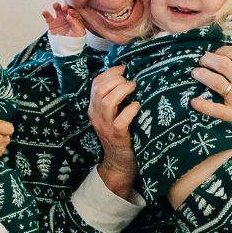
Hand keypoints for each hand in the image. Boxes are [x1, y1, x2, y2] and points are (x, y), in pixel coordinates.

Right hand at [41, 2, 83, 38]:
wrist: (66, 50)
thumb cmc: (75, 41)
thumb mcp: (80, 32)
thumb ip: (76, 22)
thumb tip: (69, 15)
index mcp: (76, 20)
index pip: (75, 12)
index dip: (72, 11)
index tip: (70, 12)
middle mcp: (68, 19)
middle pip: (66, 10)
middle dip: (65, 7)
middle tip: (64, 8)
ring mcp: (60, 21)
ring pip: (58, 11)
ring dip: (57, 7)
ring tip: (55, 5)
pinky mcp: (52, 25)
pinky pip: (48, 18)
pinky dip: (46, 14)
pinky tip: (45, 12)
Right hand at [88, 66, 139, 196]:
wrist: (119, 163)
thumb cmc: (120, 135)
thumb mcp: (112, 115)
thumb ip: (114, 98)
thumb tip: (126, 76)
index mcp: (94, 109)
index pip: (95, 84)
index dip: (109, 73)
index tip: (123, 68)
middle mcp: (96, 116)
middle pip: (100, 90)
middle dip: (116, 80)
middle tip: (130, 80)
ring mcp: (105, 127)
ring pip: (107, 102)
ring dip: (122, 91)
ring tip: (133, 88)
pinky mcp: (117, 137)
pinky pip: (120, 120)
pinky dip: (130, 110)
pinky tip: (137, 106)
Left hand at [191, 46, 231, 138]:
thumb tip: (229, 55)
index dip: (221, 50)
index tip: (216, 53)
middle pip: (223, 65)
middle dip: (209, 59)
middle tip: (203, 60)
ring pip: (217, 83)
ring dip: (203, 75)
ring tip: (196, 72)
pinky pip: (217, 110)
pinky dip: (204, 106)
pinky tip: (194, 102)